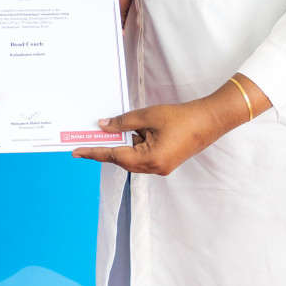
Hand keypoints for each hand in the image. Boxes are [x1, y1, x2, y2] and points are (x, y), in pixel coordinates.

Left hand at [72, 99, 227, 175]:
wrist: (209, 120)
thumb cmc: (180, 117)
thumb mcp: (148, 116)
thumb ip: (123, 122)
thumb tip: (103, 126)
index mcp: (150, 159)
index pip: (115, 156)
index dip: (94, 152)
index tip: (76, 152)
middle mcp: (154, 168)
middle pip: (123, 160)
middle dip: (107, 148)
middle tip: (87, 140)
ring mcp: (161, 167)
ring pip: (132, 158)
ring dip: (123, 145)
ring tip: (115, 130)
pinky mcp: (165, 162)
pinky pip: (143, 155)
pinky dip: (135, 144)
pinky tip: (134, 131)